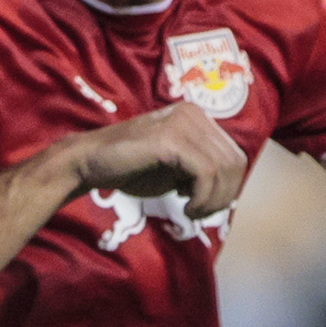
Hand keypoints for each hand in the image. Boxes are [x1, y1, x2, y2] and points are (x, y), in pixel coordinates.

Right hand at [66, 104, 245, 216]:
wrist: (90, 162)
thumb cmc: (132, 167)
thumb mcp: (177, 167)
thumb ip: (202, 169)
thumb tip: (229, 188)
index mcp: (198, 117)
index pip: (235, 155)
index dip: (228, 187)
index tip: (205, 205)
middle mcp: (194, 114)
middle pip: (235, 162)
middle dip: (223, 195)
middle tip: (200, 212)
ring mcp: (183, 123)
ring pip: (223, 168)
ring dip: (213, 200)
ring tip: (192, 211)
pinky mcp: (170, 139)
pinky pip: (205, 173)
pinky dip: (201, 198)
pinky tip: (185, 207)